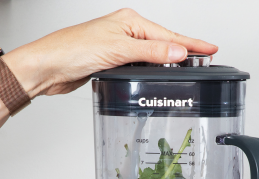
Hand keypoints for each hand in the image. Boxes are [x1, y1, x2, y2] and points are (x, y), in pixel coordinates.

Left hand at [4, 8, 218, 96]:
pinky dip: (151, 72)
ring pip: (151, 56)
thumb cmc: (72, 50)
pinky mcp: (111, 63)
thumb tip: (178, 52)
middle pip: (163, 43)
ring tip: (189, 69)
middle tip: (206, 60)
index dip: (191, 44)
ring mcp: (118, 47)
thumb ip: (151, 53)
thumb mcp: (118, 50)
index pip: (168, 34)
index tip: (211, 49)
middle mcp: (124, 31)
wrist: (47, 67)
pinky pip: (139, 66)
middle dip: (184, 52)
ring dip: (168, 63)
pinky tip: (158, 77)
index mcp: (129, 21)